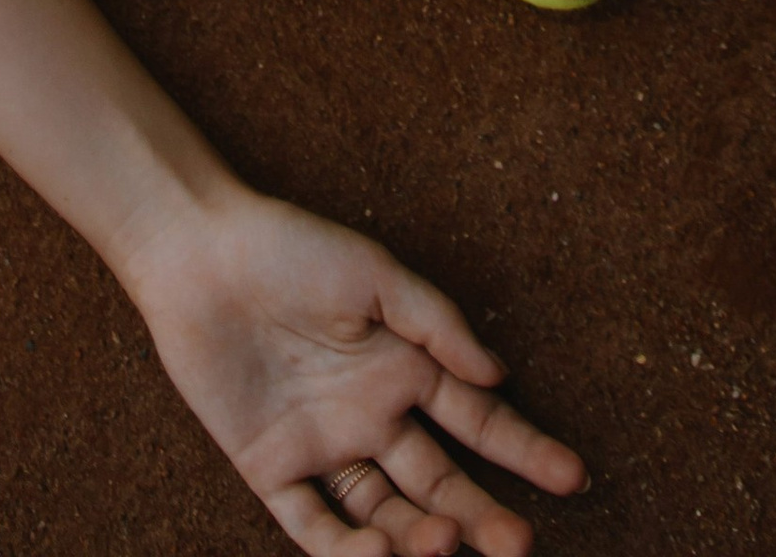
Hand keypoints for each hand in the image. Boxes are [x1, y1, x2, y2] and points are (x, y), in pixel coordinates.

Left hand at [121, 177, 587, 553]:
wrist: (201, 256)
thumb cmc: (292, 249)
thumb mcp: (375, 274)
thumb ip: (436, 325)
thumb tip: (498, 376)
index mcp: (406, 369)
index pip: (479, 423)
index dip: (525, 451)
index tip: (573, 477)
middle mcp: (374, 417)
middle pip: (440, 483)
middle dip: (482, 516)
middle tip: (520, 545)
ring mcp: (325, 449)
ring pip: (386, 513)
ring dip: (421, 537)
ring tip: (449, 544)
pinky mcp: (272, 469)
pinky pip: (314, 525)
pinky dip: (346, 551)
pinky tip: (380, 555)